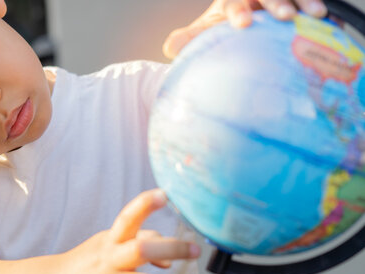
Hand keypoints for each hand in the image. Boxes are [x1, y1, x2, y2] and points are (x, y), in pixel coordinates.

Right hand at [48, 189, 200, 273]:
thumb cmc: (89, 261)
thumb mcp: (109, 243)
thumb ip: (141, 242)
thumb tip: (168, 260)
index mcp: (110, 240)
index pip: (127, 218)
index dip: (144, 205)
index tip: (164, 195)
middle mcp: (108, 260)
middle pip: (140, 250)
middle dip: (171, 248)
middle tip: (195, 250)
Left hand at [163, 0, 327, 58]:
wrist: (252, 7)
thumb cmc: (231, 19)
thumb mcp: (212, 25)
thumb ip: (193, 36)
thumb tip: (169, 48)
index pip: (233, 1)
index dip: (238, 10)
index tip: (243, 24)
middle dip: (275, 2)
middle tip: (283, 17)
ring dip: (302, 0)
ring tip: (314, 15)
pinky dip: (316, 4)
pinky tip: (325, 17)